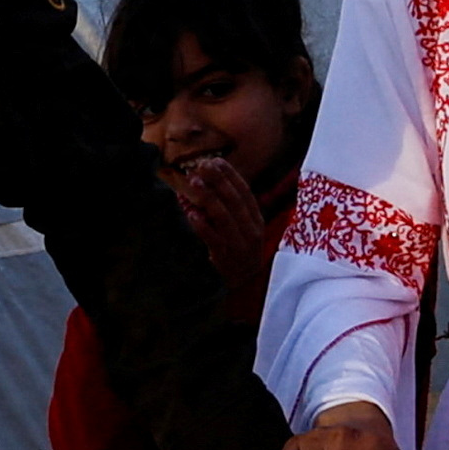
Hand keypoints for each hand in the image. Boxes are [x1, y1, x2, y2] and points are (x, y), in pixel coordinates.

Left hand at [163, 150, 274, 297]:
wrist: (245, 288)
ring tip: (194, 182)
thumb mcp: (242, 230)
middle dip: (218, 181)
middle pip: (234, 201)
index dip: (231, 176)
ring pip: (224, 217)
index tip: (216, 161)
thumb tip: (207, 183)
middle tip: (201, 166)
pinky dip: (203, 227)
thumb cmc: (239, 254)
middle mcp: (251, 231)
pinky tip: (192, 214)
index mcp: (256, 221)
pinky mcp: (226, 260)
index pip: (245, 193)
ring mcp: (240, 246)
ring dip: (208, 197)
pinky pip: (214, 240)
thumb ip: (230, 210)